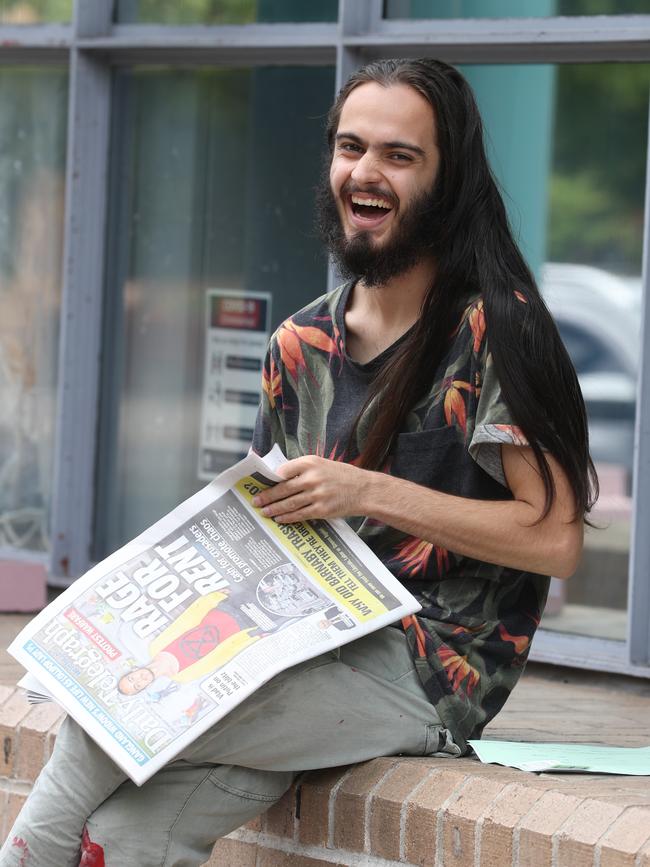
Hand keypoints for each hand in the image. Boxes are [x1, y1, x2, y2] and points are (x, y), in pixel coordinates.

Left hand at [251, 455, 373, 521]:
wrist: (364, 490)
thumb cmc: (341, 476)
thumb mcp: (322, 464)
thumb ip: (302, 469)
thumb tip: (279, 478)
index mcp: (310, 462)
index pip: (283, 470)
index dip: (269, 478)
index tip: (258, 484)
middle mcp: (312, 477)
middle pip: (283, 488)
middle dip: (267, 496)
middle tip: (255, 502)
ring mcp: (317, 494)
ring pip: (289, 503)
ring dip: (274, 509)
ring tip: (264, 512)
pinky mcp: (322, 509)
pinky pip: (300, 514)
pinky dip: (288, 517)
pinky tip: (279, 518)